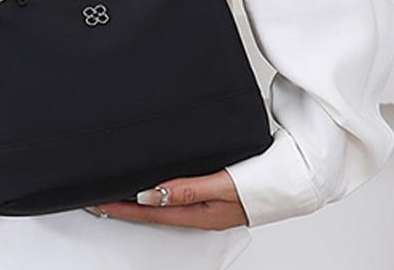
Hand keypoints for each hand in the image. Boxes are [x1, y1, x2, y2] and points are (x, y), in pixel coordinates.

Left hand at [85, 168, 248, 230]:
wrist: (295, 177)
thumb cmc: (264, 183)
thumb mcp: (224, 185)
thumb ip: (189, 189)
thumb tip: (153, 194)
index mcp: (201, 215)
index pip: (150, 213)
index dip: (122, 207)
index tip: (98, 202)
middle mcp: (200, 212)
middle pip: (153, 212)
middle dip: (124, 204)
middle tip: (98, 197)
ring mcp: (207, 203)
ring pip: (164, 203)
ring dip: (140, 197)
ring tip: (117, 190)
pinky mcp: (213, 190)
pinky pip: (179, 192)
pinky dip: (160, 188)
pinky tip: (154, 182)